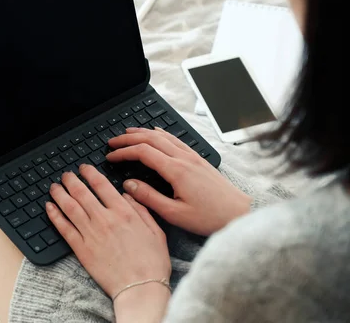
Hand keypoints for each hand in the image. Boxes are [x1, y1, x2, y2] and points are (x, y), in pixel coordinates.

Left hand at [46, 164, 170, 301]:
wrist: (140, 288)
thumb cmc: (152, 262)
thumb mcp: (156, 230)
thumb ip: (141, 209)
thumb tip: (127, 194)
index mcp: (124, 213)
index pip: (102, 185)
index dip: (90, 173)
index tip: (84, 168)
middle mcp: (105, 220)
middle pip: (82, 193)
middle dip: (71, 180)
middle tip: (65, 174)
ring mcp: (91, 234)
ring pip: (70, 207)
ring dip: (59, 193)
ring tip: (54, 186)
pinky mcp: (82, 249)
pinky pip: (64, 228)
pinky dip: (55, 215)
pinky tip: (49, 207)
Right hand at [106, 127, 251, 235]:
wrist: (239, 213)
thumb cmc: (210, 217)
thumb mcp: (175, 213)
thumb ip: (149, 198)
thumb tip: (128, 185)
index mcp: (176, 170)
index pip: (143, 152)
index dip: (123, 152)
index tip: (110, 156)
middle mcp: (184, 159)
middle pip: (150, 139)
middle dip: (128, 138)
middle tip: (113, 142)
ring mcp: (192, 157)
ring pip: (163, 136)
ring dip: (142, 132)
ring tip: (127, 133)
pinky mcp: (198, 159)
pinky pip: (176, 139)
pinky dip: (160, 133)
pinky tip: (156, 133)